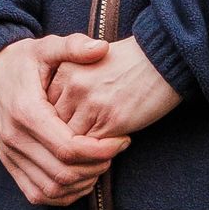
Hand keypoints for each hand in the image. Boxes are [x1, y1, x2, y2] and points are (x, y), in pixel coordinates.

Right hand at [0, 35, 123, 206]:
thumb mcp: (43, 47)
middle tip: (114, 151)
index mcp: (26, 113)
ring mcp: (10, 156)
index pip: (69, 148)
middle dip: (96, 167)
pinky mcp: (9, 165)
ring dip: (82, 183)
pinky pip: (37, 193)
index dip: (101, 151)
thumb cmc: (18, 62)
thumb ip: (72, 46)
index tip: (121, 140)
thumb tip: (101, 48)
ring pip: (52, 189)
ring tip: (100, 164)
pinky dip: (63, 194)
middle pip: (63, 173)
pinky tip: (81, 178)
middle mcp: (15, 140)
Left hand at [47, 37, 181, 143]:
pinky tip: (108, 147)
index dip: (54, 122)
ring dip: (81, 149)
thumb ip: (69, 85)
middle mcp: (74, 87)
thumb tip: (57, 117)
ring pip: (72, 140)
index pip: (46, 108)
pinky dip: (99, 151)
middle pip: (55, 126)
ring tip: (91, 151)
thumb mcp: (90, 63)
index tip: (64, 127)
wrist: (162, 58)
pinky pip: (94, 147)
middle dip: (64, 138)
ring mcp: (91, 104)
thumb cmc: (129, 62)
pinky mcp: (111, 120)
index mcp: (66, 70)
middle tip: (74, 146)